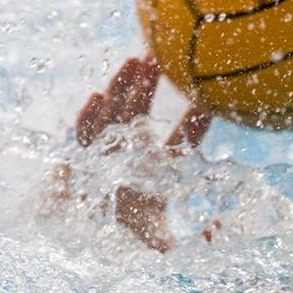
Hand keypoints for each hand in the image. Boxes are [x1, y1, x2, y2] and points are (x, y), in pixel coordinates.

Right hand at [59, 56, 219, 251]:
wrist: (85, 235)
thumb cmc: (130, 229)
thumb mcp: (162, 235)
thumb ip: (185, 235)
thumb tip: (213, 235)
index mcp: (157, 162)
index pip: (182, 136)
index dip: (196, 121)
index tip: (210, 103)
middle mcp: (131, 148)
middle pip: (142, 108)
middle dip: (151, 82)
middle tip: (163, 56)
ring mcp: (105, 147)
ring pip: (115, 111)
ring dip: (123, 86)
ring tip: (135, 60)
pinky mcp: (78, 156)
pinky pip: (82, 134)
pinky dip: (88, 117)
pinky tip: (95, 98)